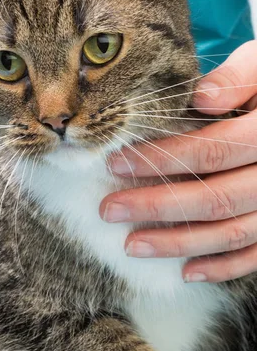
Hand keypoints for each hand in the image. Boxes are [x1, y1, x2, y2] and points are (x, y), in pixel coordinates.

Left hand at [100, 41, 256, 282]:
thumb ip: (236, 78)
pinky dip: (223, 268)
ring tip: (132, 245)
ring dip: (179, 243)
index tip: (116, 163)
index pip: (212, 150)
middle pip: (215, 198)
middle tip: (109, 209)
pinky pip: (256, 255)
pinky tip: (186, 272)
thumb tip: (200, 97)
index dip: (162, 159)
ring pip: (231, 233)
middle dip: (155, 206)